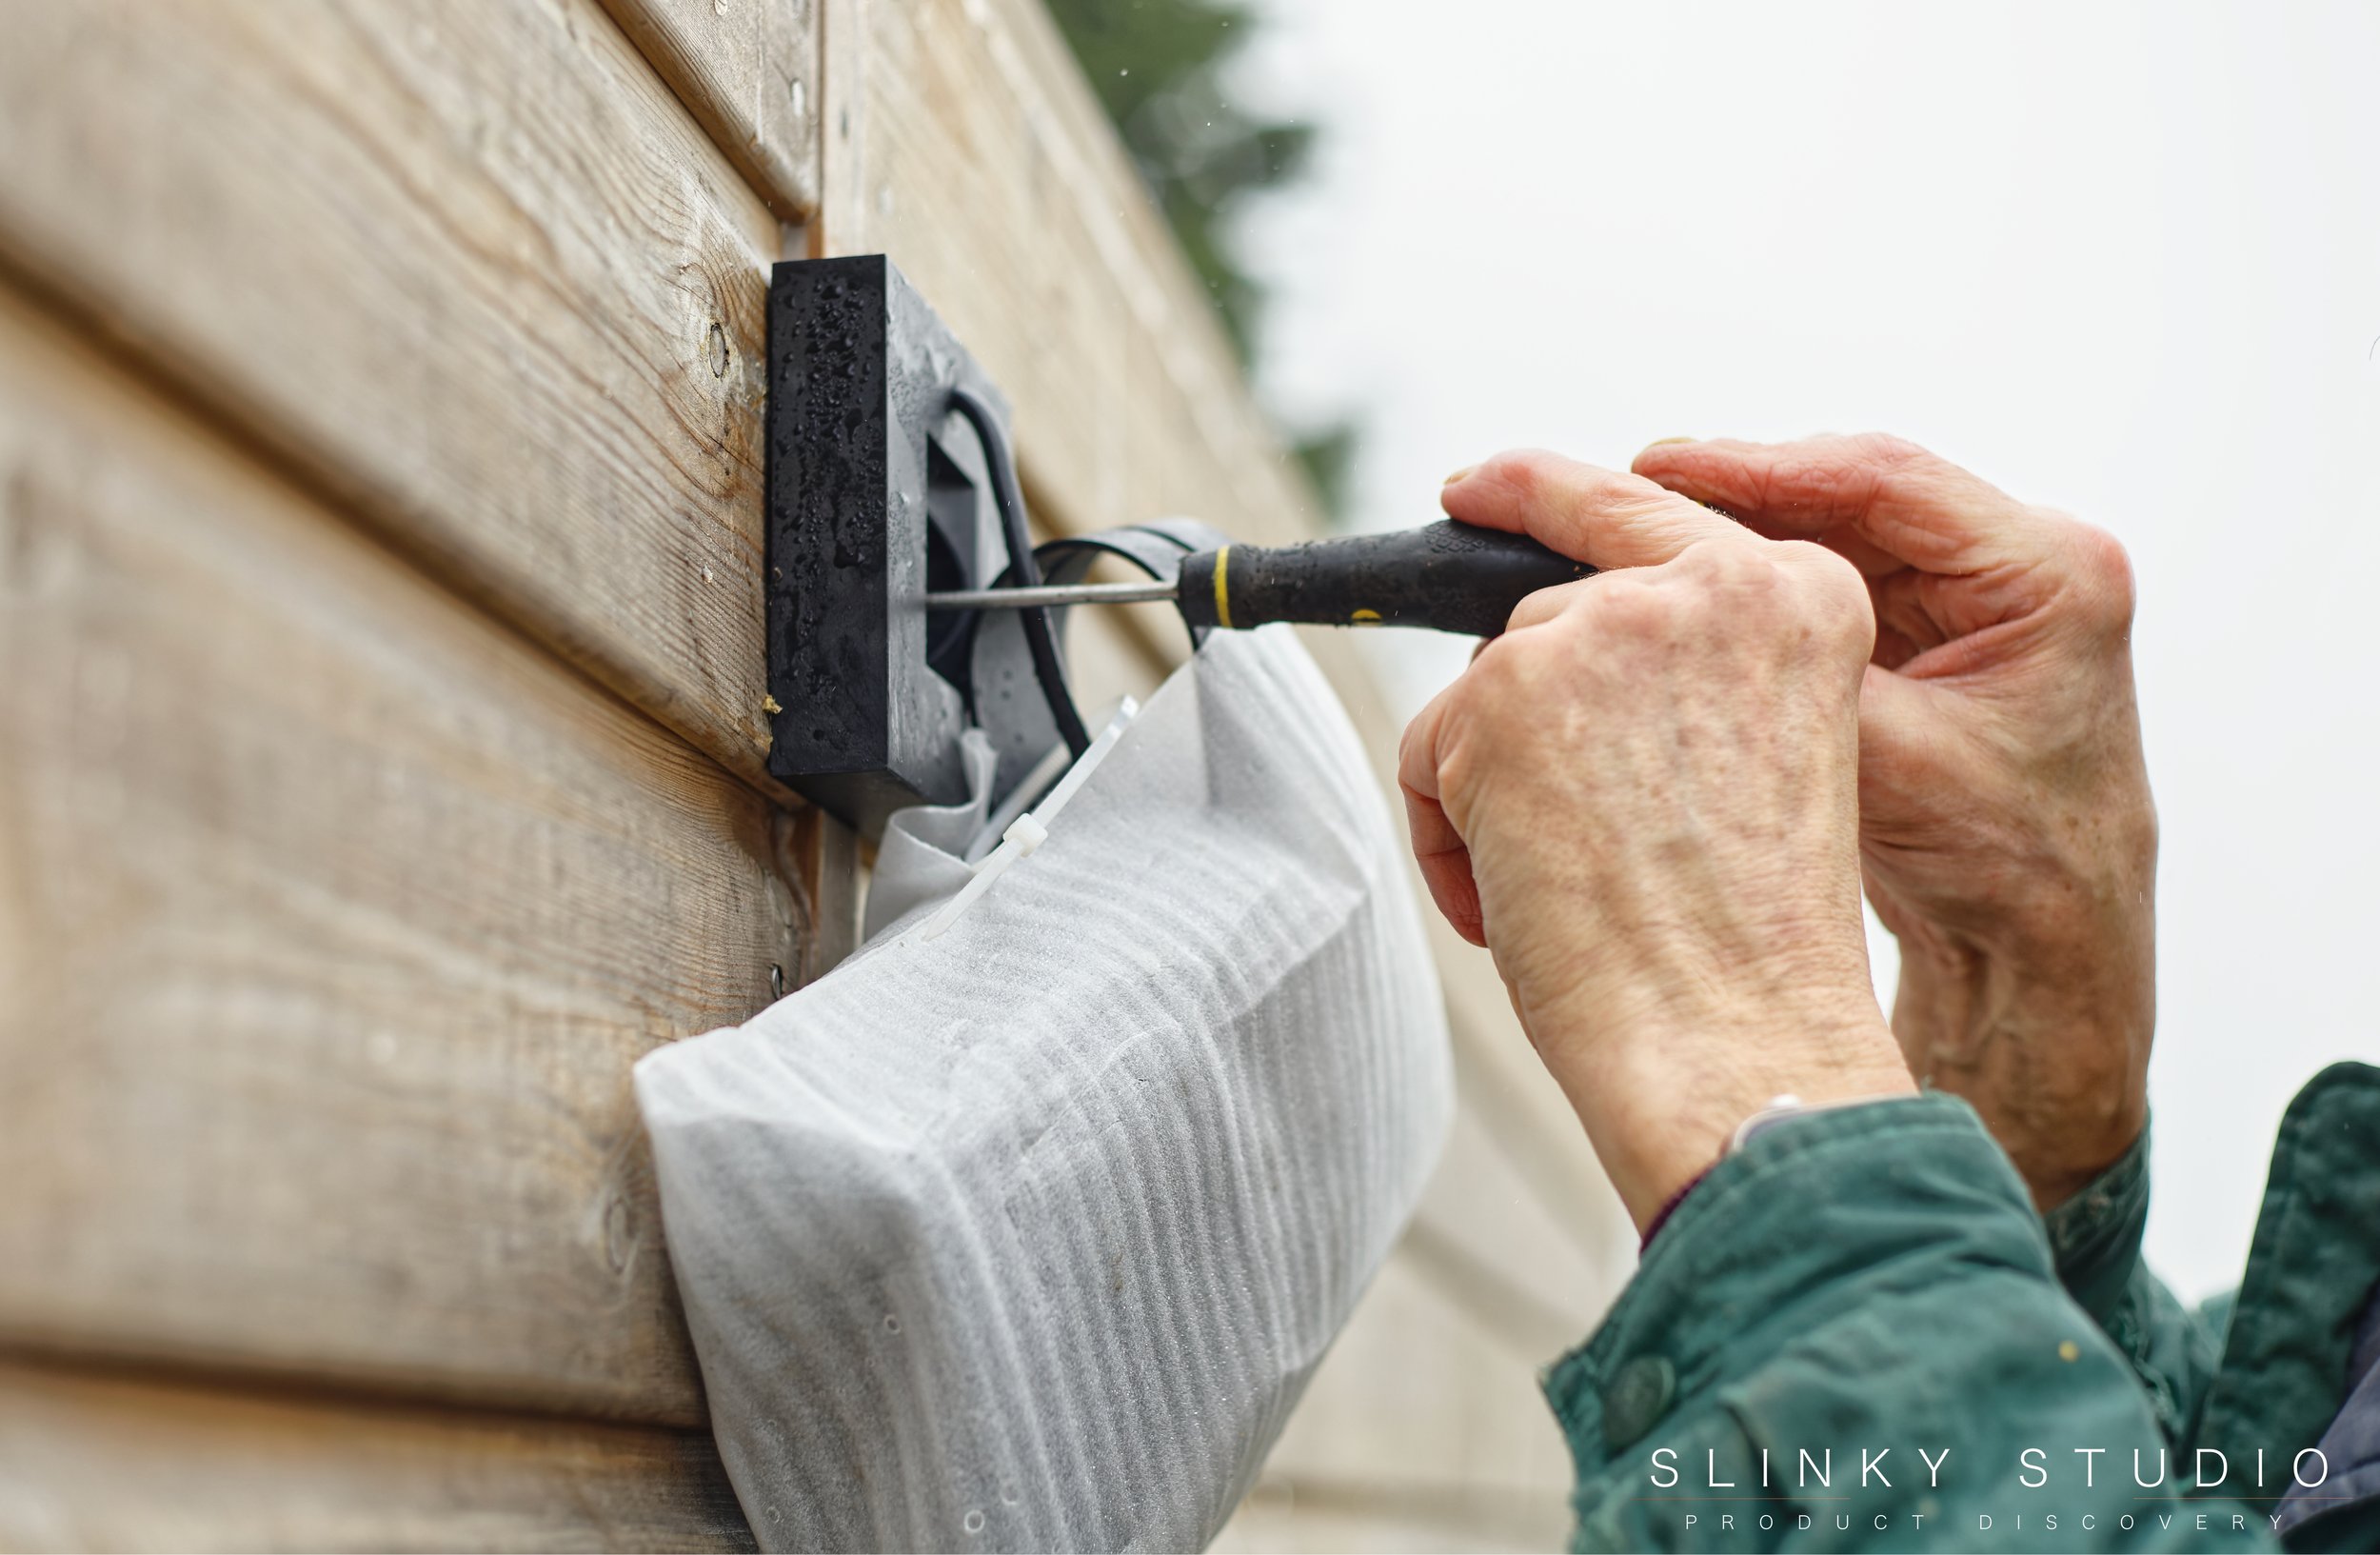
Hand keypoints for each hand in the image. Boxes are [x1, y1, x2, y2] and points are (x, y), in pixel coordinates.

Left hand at [1402, 451, 1912, 1231]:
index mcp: (1804, 595)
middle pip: (1549, 612)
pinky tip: (1518, 901)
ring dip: (1492, 793)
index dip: (1546, 493)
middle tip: (1550, 825)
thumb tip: (1540, 644)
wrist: (1738, 1037)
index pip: (1649, 509)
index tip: (1478, 486)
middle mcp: (1715, 584)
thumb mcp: (1757, 755)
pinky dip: (1447, 837)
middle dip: (1521, 717)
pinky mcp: (1512, 689)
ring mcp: (1609, 626)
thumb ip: (1684, 672)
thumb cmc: (1748, 942)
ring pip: (1487, 687)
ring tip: (1568, 891)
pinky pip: (1428, 750)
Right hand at [1632, 435, 2154, 1209]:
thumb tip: (1683, 608)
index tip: (1659, 467)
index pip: (1881, 480)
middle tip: (1621, 491)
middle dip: (1731, 494)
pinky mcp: (1935, 635)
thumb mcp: (1893, 767)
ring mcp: (1979, 598)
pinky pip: (1830, 581)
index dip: (1757, 468)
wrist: (2045, 954)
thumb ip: (1800, 677)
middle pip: (1849, 494)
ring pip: (1830, 531)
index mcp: (2048, 574)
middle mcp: (2022, 569)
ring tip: (1633, 536)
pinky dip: (1756, 585)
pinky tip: (1683, 592)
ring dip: (1736, 534)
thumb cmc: (2011, 876)